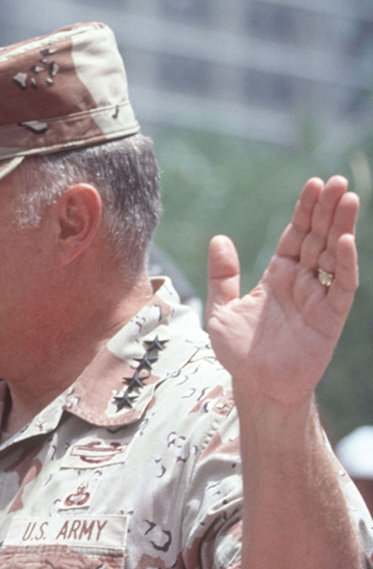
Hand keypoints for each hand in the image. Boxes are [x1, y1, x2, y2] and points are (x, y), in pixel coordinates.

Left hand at [205, 176, 358, 407]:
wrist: (255, 386)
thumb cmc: (239, 352)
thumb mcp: (221, 310)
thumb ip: (222, 276)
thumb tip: (219, 238)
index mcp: (278, 276)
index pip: (296, 235)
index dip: (305, 211)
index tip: (314, 184)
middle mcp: (302, 282)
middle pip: (318, 238)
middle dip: (328, 210)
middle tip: (337, 182)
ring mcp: (318, 298)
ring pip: (335, 255)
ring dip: (342, 226)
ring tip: (348, 198)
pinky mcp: (330, 317)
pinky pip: (342, 286)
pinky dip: (346, 263)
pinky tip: (346, 239)